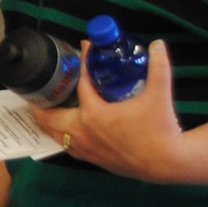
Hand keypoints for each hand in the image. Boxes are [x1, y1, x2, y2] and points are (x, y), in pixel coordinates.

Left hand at [31, 39, 186, 181]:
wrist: (168, 163)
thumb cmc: (161, 128)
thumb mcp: (159, 94)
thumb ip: (159, 66)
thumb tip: (158, 43)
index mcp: (94, 114)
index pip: (80, 85)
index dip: (81, 65)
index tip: (82, 50)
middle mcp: (83, 132)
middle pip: (50, 116)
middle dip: (41, 102)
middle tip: (40, 87)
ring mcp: (86, 148)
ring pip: (55, 134)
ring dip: (47, 121)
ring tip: (44, 107)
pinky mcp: (93, 160)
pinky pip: (67, 147)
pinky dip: (60, 135)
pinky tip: (64, 129)